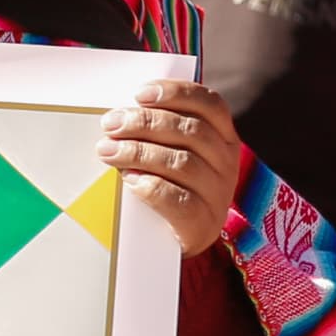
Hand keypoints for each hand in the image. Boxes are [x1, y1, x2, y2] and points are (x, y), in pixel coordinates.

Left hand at [99, 79, 244, 257]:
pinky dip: (150, 186)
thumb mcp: (172, 152)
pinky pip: (177, 200)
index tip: (140, 94)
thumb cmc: (170, 187)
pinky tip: (129, 180)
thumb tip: (122, 111)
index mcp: (223, 137)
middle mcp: (227, 163)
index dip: (175, 93)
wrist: (176, 242)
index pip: (208, 104)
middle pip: (190, 131)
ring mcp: (218, 195)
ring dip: (139, 152)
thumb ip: (159, 129)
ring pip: (181, 162)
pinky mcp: (203, 224)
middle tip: (111, 124)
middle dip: (145, 122)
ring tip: (108, 151)